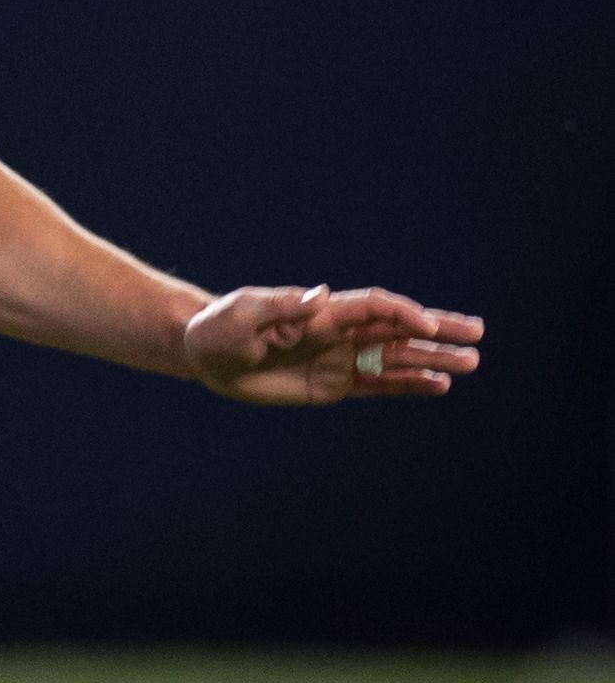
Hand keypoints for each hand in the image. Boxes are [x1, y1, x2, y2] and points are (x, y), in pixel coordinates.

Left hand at [183, 284, 483, 404]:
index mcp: (322, 312)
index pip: (374, 307)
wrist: (205, 357)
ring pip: (396, 358)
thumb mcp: (242, 313)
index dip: (403, 313)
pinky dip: (407, 385)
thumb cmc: (219, 328)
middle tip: (476, 333)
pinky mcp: (333, 385)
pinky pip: (377, 385)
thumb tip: (320, 296)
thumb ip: (280, 306)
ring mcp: (340, 359)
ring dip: (432, 361)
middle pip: (398, 329)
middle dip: (437, 331)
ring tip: (471, 362)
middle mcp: (339, 333)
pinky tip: (438, 387)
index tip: (428, 326)